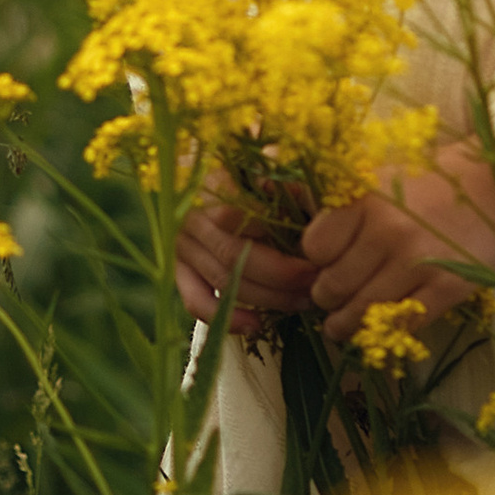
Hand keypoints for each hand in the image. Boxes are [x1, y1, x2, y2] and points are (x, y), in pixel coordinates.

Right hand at [173, 172, 320, 332]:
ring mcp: (182, 248)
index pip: (239, 215)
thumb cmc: (245, 177)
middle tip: (316, 282)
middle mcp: (191, 219)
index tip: (315, 248)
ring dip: (266, 298)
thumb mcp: (262, 169)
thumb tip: (297, 193)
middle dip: (281, 274)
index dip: (277, 235)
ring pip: (223, 281)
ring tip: (301, 302)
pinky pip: (197, 302)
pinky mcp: (178, 272)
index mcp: (211, 187)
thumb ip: (279, 179)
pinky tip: (256, 325)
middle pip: (235, 255)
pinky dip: (226, 318)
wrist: (198, 184)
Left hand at [300, 140, 494, 347]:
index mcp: (364, 195)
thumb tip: (266, 188)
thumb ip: (322, 188)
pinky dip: (383, 334)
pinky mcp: (446, 289)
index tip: (324, 258)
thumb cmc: (424, 178)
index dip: (315, 258)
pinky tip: (378, 326)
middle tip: (333, 292)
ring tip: (344, 319)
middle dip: (327, 295)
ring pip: (359, 314)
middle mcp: (387, 229)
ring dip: (346, 323)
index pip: (313, 247)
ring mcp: (418, 262)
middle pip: (330, 287)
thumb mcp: (371, 171)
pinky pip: (399, 328)